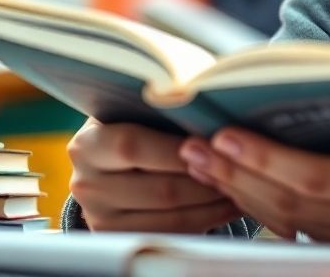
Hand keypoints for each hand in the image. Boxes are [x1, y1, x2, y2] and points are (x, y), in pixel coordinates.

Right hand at [68, 118, 240, 232]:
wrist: (112, 156)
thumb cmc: (139, 118)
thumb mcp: (141, 105)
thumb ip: (166, 101)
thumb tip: (205, 91)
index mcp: (88, 143)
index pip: (133, 146)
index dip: (179, 148)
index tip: (217, 141)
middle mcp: (86, 183)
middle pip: (159, 189)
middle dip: (208, 178)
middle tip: (242, 167)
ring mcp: (100, 216)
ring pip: (169, 216)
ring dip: (212, 202)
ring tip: (243, 185)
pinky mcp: (118, 238)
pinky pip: (169, 234)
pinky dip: (205, 220)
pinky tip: (229, 203)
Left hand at [179, 129, 329, 246]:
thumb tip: (329, 112)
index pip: (310, 179)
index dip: (263, 159)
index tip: (223, 134)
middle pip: (290, 205)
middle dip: (237, 176)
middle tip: (192, 146)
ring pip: (295, 223)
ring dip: (247, 194)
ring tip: (208, 165)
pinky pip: (316, 235)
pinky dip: (278, 214)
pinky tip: (253, 195)